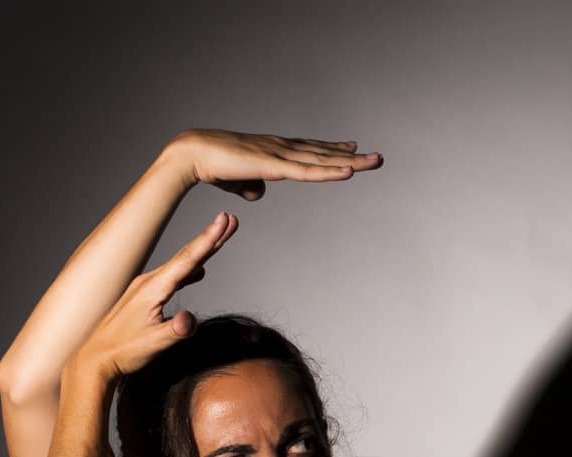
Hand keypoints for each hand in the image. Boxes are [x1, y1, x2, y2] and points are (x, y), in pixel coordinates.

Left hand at [70, 211, 237, 378]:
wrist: (94, 358)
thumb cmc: (123, 351)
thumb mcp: (153, 344)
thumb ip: (175, 331)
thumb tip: (191, 320)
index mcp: (153, 288)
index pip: (188, 259)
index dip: (209, 239)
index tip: (225, 219)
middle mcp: (148, 282)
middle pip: (187, 255)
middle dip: (211, 237)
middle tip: (231, 219)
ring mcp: (145, 288)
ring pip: (180, 265)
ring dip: (203, 251)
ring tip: (220, 238)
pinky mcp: (145, 297)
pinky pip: (173, 277)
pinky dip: (190, 269)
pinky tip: (199, 271)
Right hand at [165, 128, 382, 199]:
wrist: (193, 154)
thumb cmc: (213, 165)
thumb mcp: (237, 180)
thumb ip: (250, 186)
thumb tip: (259, 194)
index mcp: (275, 150)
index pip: (310, 150)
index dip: (332, 150)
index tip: (352, 149)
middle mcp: (282, 148)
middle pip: (323, 153)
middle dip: (352, 156)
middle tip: (378, 158)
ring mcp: (280, 155)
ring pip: (322, 161)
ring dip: (351, 163)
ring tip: (376, 161)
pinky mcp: (274, 166)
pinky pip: (307, 172)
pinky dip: (329, 172)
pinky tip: (349, 171)